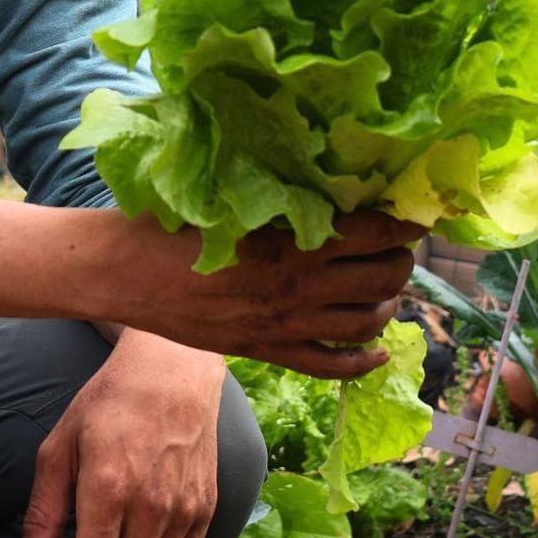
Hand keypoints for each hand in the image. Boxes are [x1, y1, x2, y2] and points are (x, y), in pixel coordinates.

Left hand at [22, 329, 223, 537]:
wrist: (172, 371)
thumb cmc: (111, 404)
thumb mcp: (62, 445)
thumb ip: (44, 510)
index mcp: (107, 490)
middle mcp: (149, 508)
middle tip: (92, 536)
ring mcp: (182, 511)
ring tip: (117, 531)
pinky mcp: (205, 511)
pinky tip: (142, 534)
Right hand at [110, 210, 420, 379]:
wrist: (123, 272)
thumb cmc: (166, 221)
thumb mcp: (223, 193)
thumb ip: (273, 189)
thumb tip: (318, 172)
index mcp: (288, 242)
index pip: (370, 233)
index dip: (401, 223)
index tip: (414, 212)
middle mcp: (297, 288)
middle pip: (380, 280)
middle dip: (400, 261)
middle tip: (400, 245)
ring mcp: (284, 325)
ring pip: (364, 324)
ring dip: (387, 304)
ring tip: (387, 286)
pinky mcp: (266, 351)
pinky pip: (330, 365)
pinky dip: (362, 361)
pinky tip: (376, 352)